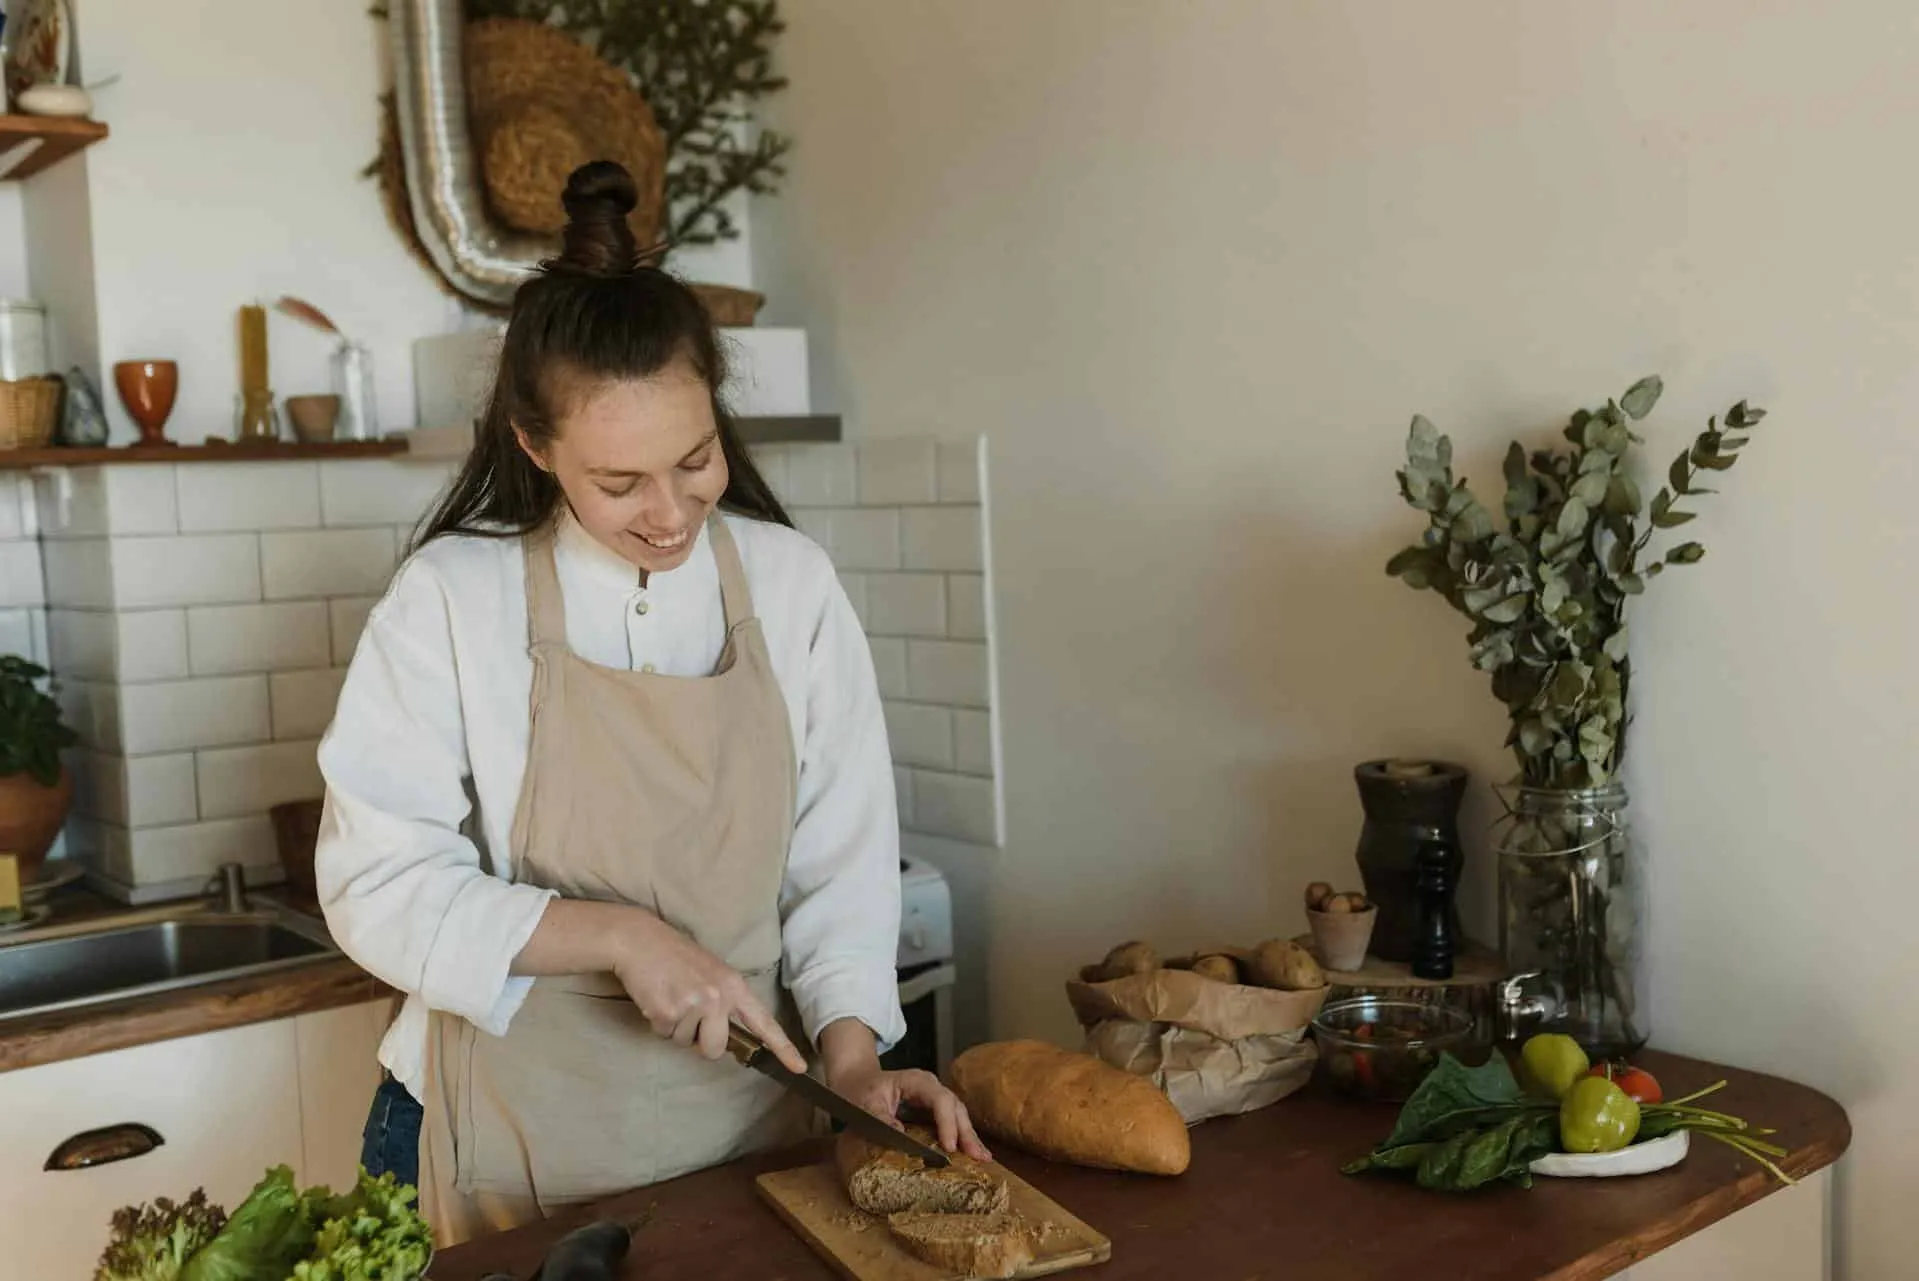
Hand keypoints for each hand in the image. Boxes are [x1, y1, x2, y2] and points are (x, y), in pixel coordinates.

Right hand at [611, 911, 808, 1073]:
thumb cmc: (674, 956)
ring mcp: (694, 1005)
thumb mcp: (711, 973)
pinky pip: (665, 1035)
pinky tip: (656, 998)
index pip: (763, 1022)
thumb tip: (723, 1039)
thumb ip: (724, 1002)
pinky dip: (658, 1023)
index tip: (799, 1068)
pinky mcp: (668, 1013)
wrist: (639, 940)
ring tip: (669, 996)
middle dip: (699, 1041)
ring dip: (675, 1028)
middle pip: (715, 1049)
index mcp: (734, 986)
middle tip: (686, 1013)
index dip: (782, 1047)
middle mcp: (718, 997)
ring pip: (686, 1043)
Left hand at [820, 1019, 991, 1160]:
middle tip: (978, 1157)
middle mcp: (930, 1087)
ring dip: (969, 1135)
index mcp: (916, 1081)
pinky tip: (971, 1152)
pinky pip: (952, 1120)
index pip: (940, 1100)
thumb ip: (880, 1117)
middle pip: (955, 1107)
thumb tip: (899, 1134)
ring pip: (958, 1114)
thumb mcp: (864, 1103)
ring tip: (982, 1158)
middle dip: (966, 1132)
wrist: (855, 1081)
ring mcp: (933, 1097)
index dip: (947, 1123)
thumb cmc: (859, 1091)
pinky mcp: (933, 1109)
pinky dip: (961, 1136)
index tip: (949, 1148)